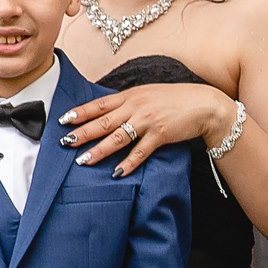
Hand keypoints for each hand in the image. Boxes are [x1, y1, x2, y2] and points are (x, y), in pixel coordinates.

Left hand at [59, 82, 234, 175]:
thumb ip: (129, 101)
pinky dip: (128, 163)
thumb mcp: (148, 94)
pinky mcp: (160, 135)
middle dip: (83, 133)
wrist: (203, 104)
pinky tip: (117, 173)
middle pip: (103, 122)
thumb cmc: (175, 99)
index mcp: (130, 95)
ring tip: (83, 161)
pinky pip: (140, 152)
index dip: (81, 112)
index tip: (63, 120)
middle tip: (65, 142)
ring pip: (117, 137)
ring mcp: (148, 121)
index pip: (100, 104)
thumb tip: (109, 110)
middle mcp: (136, 106)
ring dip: (99, 150)